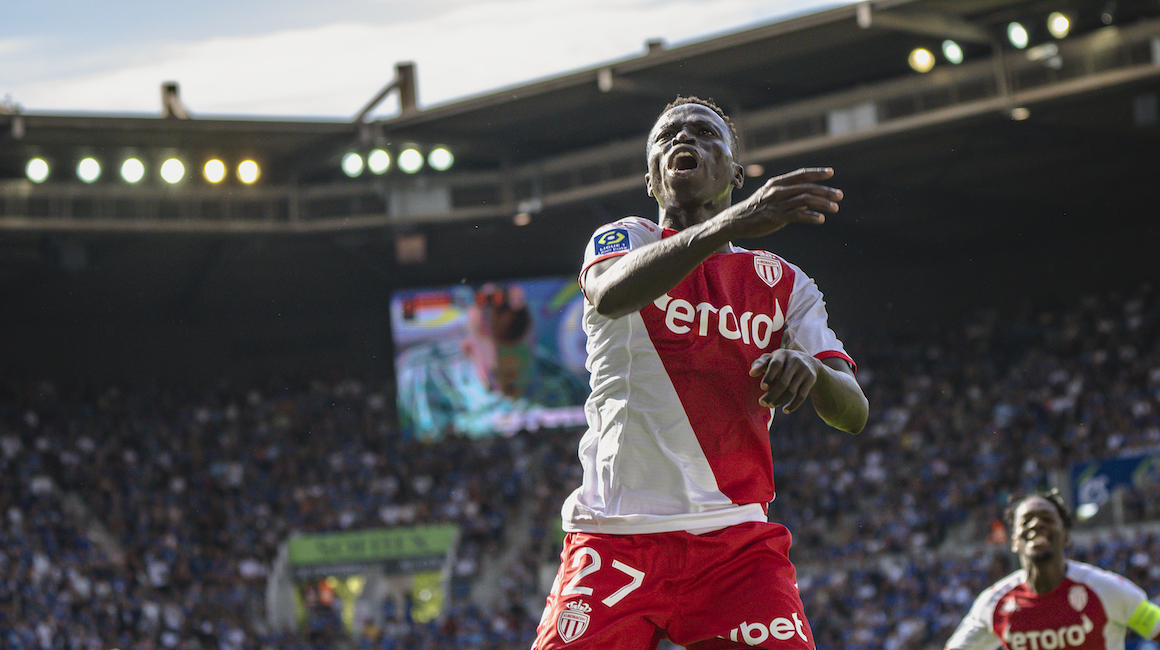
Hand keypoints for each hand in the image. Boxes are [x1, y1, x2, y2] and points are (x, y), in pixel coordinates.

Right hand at [721, 167, 842, 239]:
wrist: (737, 221)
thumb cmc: (756, 209)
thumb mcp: (770, 196)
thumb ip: (788, 195)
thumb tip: (807, 200)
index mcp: (777, 183)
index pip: (801, 175)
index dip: (817, 173)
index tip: (831, 173)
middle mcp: (778, 191)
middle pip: (807, 188)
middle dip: (826, 191)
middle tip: (839, 195)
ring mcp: (777, 204)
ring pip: (806, 200)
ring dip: (823, 203)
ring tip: (835, 208)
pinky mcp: (776, 218)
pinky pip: (798, 215)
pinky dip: (811, 216)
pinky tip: (820, 219)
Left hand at [748, 349, 820, 412]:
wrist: (808, 362)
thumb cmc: (782, 362)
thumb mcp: (772, 359)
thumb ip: (760, 364)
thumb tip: (751, 373)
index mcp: (783, 354)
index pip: (776, 365)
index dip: (769, 376)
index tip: (762, 387)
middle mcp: (795, 361)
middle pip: (783, 382)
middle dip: (772, 394)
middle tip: (762, 403)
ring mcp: (804, 370)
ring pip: (791, 390)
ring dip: (780, 400)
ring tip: (771, 405)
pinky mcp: (811, 379)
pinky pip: (801, 395)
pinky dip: (793, 405)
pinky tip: (785, 410)